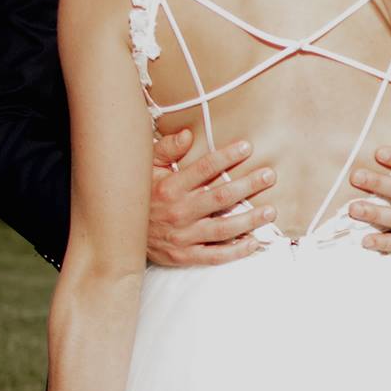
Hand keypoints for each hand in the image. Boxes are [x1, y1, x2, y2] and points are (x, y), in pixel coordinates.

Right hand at [147, 128, 277, 265]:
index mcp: (170, 187)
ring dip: (249, 219)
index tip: (248, 147)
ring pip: (223, 228)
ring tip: (270, 210)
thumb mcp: (145, 167)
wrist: (119, 231)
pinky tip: (254, 242)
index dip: (227, 156)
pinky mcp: (184, 255)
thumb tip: (188, 134)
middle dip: (248, 185)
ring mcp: (182, 236)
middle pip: (220, 197)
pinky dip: (236, 252)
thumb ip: (166, 149)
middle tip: (270, 176)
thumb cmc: (139, 194)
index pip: (204, 169)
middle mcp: (178, 211)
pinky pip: (215, 255)